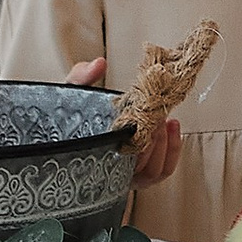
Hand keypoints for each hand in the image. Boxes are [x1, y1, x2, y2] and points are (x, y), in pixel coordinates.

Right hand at [67, 59, 179, 182]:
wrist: (69, 126)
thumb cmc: (72, 113)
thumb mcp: (72, 92)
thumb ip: (82, 77)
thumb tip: (99, 64)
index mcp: (96, 158)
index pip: (117, 161)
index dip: (134, 144)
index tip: (139, 122)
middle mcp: (112, 172)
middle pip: (139, 168)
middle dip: (151, 140)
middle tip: (155, 116)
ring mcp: (128, 176)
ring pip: (154, 171)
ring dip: (164, 144)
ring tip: (162, 118)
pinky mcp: (144, 174)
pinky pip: (164, 170)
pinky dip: (173, 148)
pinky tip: (172, 125)